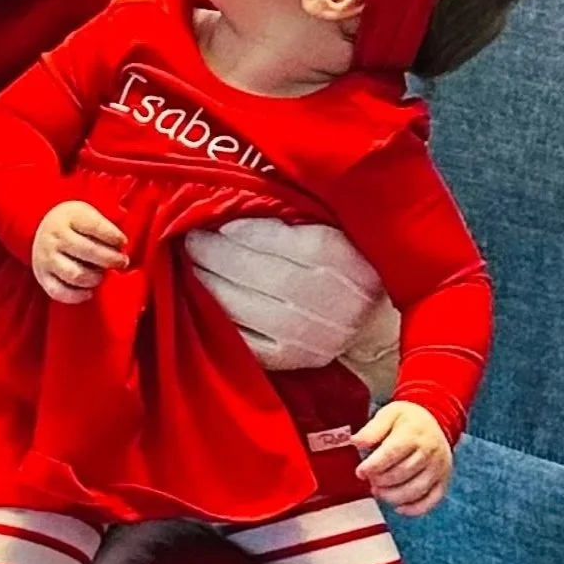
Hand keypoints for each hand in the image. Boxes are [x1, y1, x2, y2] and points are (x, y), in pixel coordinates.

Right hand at [31, 201, 127, 302]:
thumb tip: (122, 246)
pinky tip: (89, 291)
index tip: (123, 243)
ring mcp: (46, 257)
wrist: (41, 228)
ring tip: (102, 275)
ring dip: (95, 278)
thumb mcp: (86, 213)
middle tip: (122, 262)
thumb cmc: (73, 224)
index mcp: (69, 217)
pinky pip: (59, 292)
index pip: (95, 226)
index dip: (113, 236)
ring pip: (75, 274)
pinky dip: (77, 296)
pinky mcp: (42, 276)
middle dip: (111, 259)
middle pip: (88, 251)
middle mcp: (55, 237)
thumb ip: (104, 226)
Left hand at [186, 218, 393, 377]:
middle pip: (255, 272)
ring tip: (192, 263)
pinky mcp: (289, 358)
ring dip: (207, 282)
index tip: (215, 222)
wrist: (373, 324)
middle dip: (214, 253)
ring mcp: (306, 333)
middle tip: (190, 239)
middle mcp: (324, 297)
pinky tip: (202, 297)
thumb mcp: (330, 230)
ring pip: (242, 305)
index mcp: (335, 255)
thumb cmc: (345, 263)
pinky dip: (216, 315)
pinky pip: (242, 337)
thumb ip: (290, 218)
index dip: (240, 231)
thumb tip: (236, 206)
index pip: (276, 240)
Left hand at [353, 400, 451, 515]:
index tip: (360, 472)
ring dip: (394, 496)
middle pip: (403, 473)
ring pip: (416, 490)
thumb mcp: (389, 414)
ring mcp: (439, 468)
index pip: (392, 453)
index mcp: (414, 433)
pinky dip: (414, 508)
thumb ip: (372, 429)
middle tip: (369, 480)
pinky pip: (432, 500)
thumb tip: (356, 442)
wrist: (437, 421)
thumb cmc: (408, 419)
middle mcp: (430, 451)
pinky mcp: (444, 480)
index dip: (374, 465)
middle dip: (381, 481)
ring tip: (379, 492)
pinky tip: (398, 507)